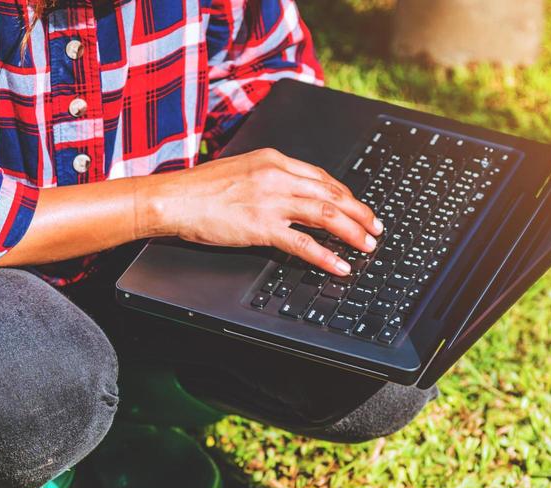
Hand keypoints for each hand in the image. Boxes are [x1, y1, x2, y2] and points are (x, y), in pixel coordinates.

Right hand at [145, 148, 382, 274]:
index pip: (320, 176)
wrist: (174, 198)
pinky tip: (340, 265)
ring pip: (325, 214)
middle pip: (331, 193)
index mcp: (273, 160)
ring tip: (368, 245)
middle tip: (376, 226)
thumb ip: (269, 179)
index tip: (357, 207)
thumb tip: (291, 195)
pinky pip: (303, 243)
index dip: (344, 194)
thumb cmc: (201, 189)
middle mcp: (277, 176)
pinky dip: (326, 255)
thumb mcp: (241, 171)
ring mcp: (271, 201)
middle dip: (359, 212)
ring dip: (352, 231)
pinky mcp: (262, 226)